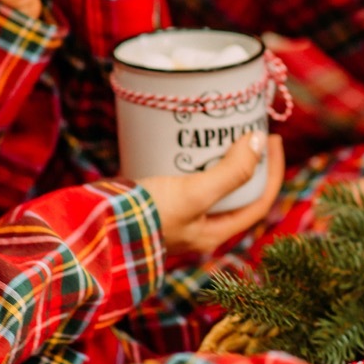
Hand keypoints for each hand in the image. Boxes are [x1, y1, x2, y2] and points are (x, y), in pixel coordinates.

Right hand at [138, 134, 284, 257]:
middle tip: (247, 130)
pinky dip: (188, 161)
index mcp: (214, 234)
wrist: (91, 231)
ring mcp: (176, 218)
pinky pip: (182, 180)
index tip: (271, 138)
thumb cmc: (146, 216)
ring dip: (217, 160)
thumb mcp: (195, 193)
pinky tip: (182, 142)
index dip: (272, 171)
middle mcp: (199, 229)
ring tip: (218, 130)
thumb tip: (259, 143)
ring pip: (209, 185)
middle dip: (246, 163)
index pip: (260, 201)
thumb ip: (231, 172)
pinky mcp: (155, 204)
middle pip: (236, 193)